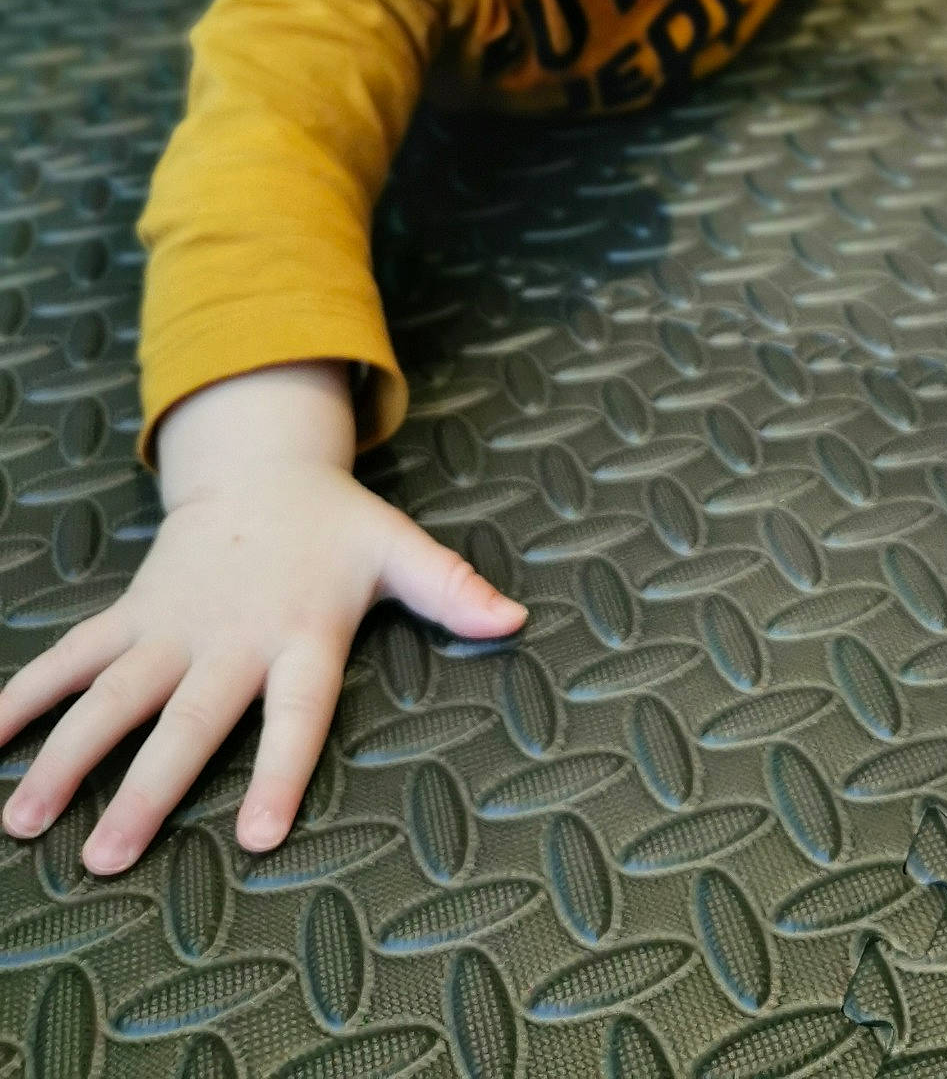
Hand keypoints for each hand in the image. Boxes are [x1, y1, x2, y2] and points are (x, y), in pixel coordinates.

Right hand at [0, 366, 524, 874]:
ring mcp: (171, 627)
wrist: (262, 470)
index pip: (297, 712)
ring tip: (22, 821)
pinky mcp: (132, 616)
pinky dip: (23, 694)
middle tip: (106, 856)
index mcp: (301, 633)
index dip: (284, 770)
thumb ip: (451, 590)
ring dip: (65, 755)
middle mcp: (229, 638)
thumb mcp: (398, 550)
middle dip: (145, 788)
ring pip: (112, 696)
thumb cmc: (335, 529)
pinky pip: (70, 657)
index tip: (260, 836)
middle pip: (188, 721)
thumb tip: (518, 619)